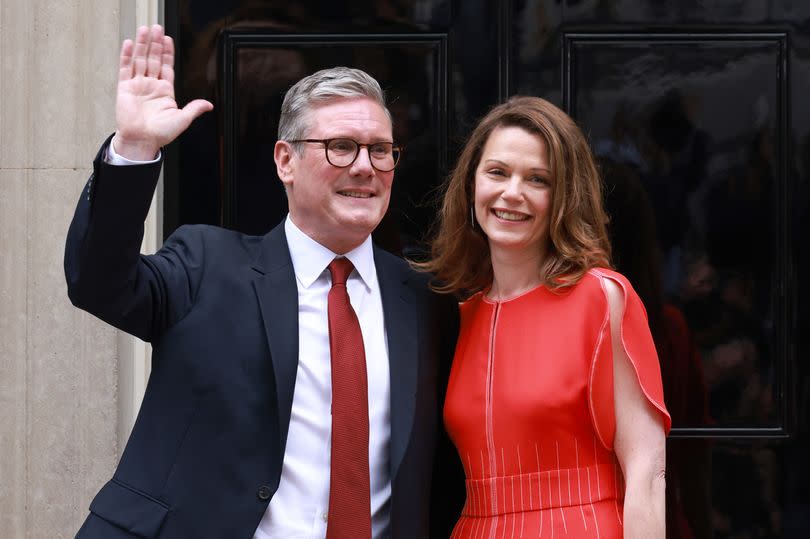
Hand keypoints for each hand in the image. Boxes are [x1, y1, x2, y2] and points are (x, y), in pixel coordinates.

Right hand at [113, 24, 212, 159]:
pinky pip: (125, 68)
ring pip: (140, 60)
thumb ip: (194, 109)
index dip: (167, 53)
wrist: (142, 141)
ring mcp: (138, 85)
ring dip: (142, 45)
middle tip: (156, 28)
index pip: (166, 66)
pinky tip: (129, 44)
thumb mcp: (182, 120)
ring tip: (144, 30)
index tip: (168, 39)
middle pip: (153, 59)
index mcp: (165, 91)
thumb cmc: (160, 134)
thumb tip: (209, 105)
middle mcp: (151, 85)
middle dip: (155, 43)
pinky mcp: (125, 88)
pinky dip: (127, 56)